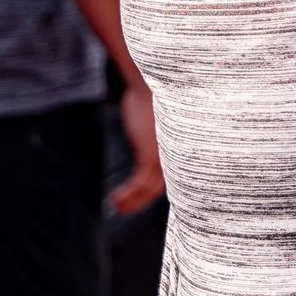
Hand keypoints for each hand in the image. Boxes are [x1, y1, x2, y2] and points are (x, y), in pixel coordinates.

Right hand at [110, 80, 164, 215]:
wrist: (150, 85)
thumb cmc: (153, 100)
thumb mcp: (157, 123)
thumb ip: (156, 136)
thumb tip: (149, 137)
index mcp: (180, 149)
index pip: (174, 179)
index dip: (154, 193)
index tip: (138, 201)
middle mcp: (177, 155)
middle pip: (162, 188)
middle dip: (142, 202)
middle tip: (124, 210)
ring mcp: (166, 157)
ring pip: (150, 190)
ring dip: (132, 202)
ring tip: (116, 207)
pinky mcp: (152, 155)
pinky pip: (140, 184)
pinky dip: (127, 194)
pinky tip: (115, 199)